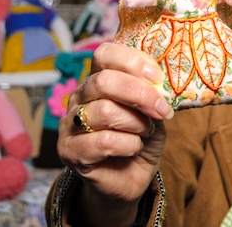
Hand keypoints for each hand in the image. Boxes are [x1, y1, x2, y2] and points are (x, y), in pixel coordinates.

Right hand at [58, 42, 174, 221]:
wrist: (130, 177)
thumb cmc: (141, 137)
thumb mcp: (153, 110)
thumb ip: (153, 93)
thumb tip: (161, 82)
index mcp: (99, 79)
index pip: (105, 54)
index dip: (132, 61)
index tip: (157, 76)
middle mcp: (80, 97)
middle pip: (104, 81)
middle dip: (141, 94)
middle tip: (162, 110)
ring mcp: (70, 124)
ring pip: (105, 111)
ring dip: (137, 124)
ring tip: (145, 132)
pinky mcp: (69, 151)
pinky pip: (103, 142)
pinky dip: (129, 145)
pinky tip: (132, 149)